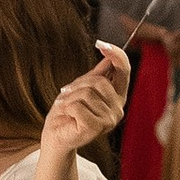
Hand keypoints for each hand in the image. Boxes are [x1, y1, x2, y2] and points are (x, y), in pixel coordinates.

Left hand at [40, 42, 130, 158]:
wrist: (56, 136)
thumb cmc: (68, 112)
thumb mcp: (81, 87)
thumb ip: (97, 73)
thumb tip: (109, 55)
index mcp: (117, 97)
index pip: (124, 70)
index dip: (116, 54)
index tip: (101, 44)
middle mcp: (118, 108)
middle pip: (100, 81)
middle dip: (78, 84)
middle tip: (67, 93)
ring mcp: (109, 120)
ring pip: (87, 93)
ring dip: (69, 98)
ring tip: (66, 106)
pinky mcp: (96, 127)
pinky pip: (77, 106)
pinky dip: (66, 107)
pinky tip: (67, 115)